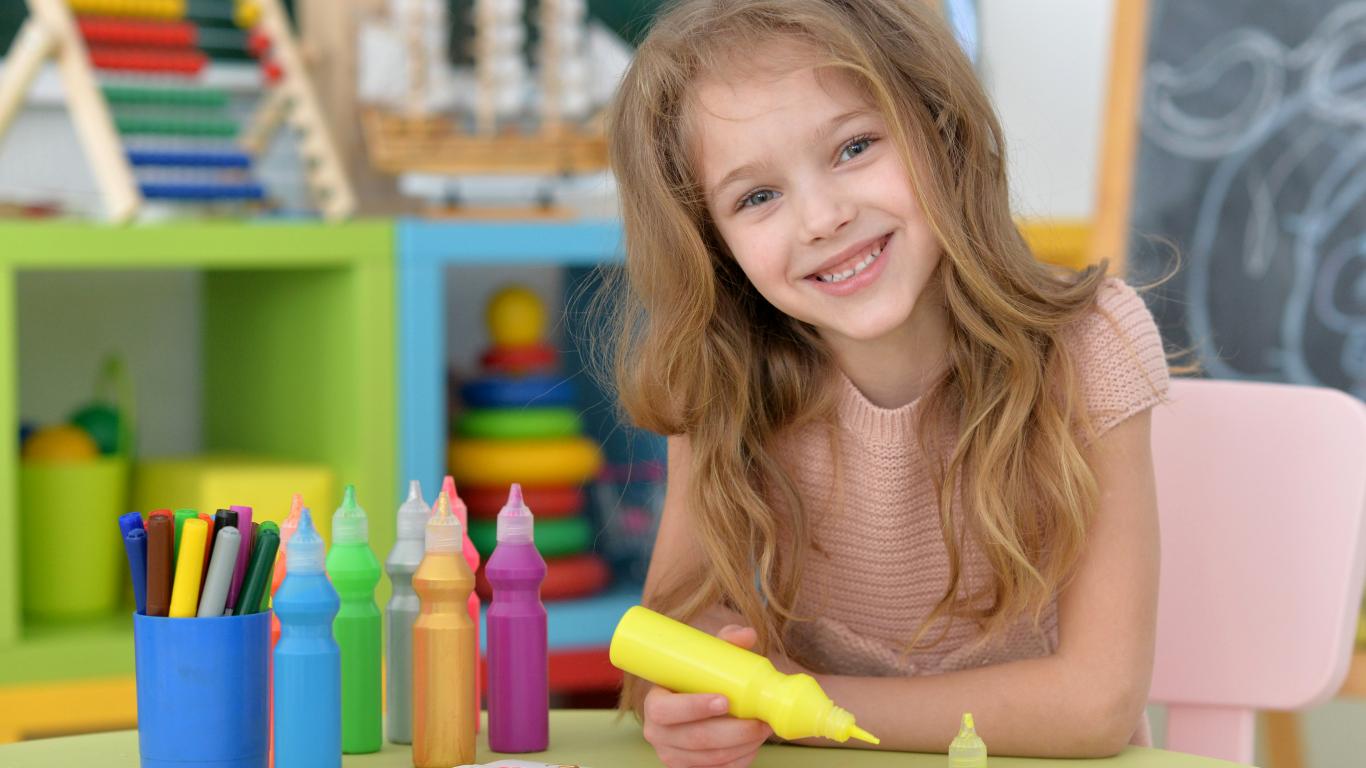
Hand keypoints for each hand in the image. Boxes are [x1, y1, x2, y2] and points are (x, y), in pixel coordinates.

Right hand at [641, 625, 774, 767]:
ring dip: (743, 746)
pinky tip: (754, 744)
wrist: (694, 705)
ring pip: (712, 758)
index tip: (724, 700)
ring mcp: (673, 756)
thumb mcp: (706, 659)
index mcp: (655, 703)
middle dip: (734, 732)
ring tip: (764, 729)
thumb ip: (725, 643)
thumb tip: (747, 635)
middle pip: (696, 739)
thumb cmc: (699, 679)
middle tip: (760, 720)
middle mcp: (658, 734)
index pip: (665, 710)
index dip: (694, 707)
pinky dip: (742, 759)